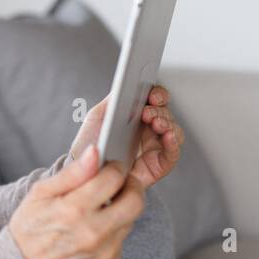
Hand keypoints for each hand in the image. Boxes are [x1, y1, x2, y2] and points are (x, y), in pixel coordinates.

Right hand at [8, 143, 147, 258]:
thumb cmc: (29, 228)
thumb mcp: (40, 193)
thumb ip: (72, 173)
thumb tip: (95, 152)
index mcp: (74, 209)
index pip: (113, 178)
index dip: (114, 168)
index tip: (110, 167)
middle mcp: (93, 232)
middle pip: (135, 201)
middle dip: (131, 187)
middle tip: (119, 184)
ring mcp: (104, 251)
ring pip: (131, 220)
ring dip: (120, 210)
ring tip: (98, 210)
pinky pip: (122, 239)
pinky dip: (113, 231)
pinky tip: (92, 232)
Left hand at [69, 84, 183, 190]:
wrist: (85, 174)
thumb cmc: (91, 145)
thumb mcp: (98, 117)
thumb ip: (113, 100)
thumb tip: (126, 84)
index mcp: (136, 115)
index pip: (154, 99)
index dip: (157, 94)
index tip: (152, 94)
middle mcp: (149, 129)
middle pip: (165, 113)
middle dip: (159, 109)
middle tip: (147, 112)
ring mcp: (155, 146)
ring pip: (173, 129)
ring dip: (167, 123)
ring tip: (156, 123)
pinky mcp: (159, 164)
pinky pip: (173, 152)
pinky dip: (174, 142)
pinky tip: (168, 136)